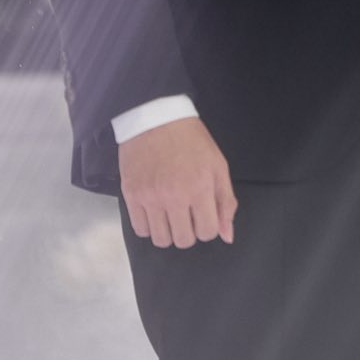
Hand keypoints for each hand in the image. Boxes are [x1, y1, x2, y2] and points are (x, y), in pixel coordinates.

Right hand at [119, 117, 237, 248]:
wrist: (156, 118)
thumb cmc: (190, 140)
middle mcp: (174, 196)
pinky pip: (140, 230)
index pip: (207, 232)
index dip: (208, 227)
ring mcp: (150, 197)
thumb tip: (227, 235)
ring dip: (168, 231)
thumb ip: (226, 201)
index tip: (203, 215)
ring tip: (170, 213)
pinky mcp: (131, 195)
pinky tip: (155, 211)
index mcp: (200, 187)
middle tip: (187, 214)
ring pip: (161, 240)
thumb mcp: (218, 165)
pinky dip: (149, 226)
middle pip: (184, 240)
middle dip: (189, 231)